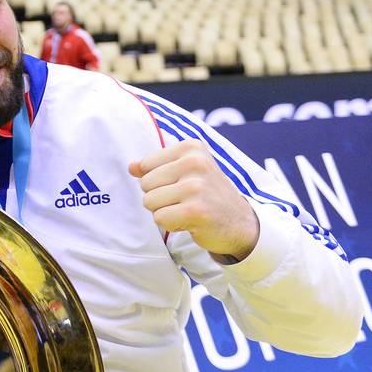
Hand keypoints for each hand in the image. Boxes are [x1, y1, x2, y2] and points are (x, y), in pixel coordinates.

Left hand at [130, 141, 259, 261]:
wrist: (240, 223)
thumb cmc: (207, 195)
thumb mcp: (185, 172)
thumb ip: (156, 167)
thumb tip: (131, 166)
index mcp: (191, 148)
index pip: (146, 165)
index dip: (158, 181)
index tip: (182, 185)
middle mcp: (194, 162)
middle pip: (145, 184)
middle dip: (160, 197)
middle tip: (185, 200)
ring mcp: (196, 186)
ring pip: (149, 201)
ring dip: (165, 211)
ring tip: (187, 209)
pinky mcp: (196, 210)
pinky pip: (159, 218)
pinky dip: (171, 224)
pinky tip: (190, 221)